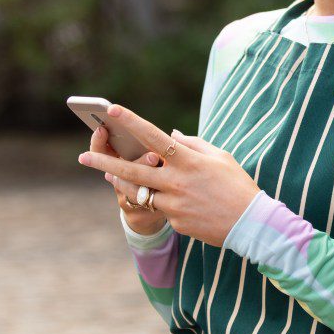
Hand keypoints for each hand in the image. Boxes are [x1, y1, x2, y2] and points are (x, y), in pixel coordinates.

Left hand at [78, 103, 261, 246]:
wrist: (250, 223)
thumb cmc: (237, 184)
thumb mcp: (220, 157)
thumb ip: (193, 143)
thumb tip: (171, 134)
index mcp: (189, 160)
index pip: (154, 136)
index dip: (132, 121)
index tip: (113, 110)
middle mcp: (177, 181)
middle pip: (133, 170)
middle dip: (105, 161)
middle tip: (82, 156)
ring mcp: (174, 204)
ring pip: (138, 192)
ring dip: (121, 182)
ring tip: (109, 173)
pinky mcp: (175, 221)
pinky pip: (160, 208)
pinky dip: (159, 200)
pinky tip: (170, 198)